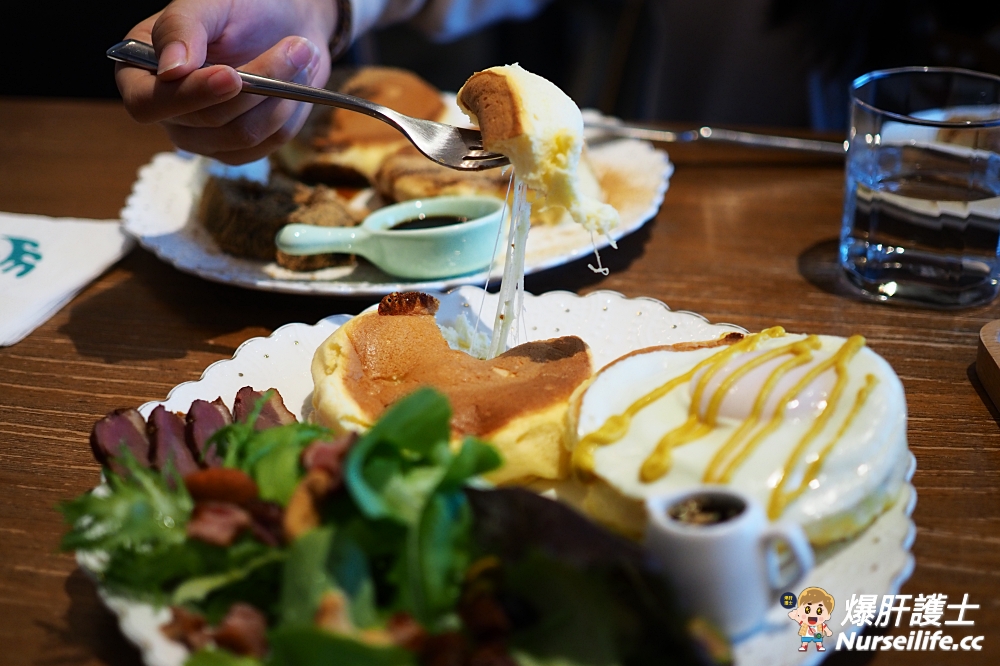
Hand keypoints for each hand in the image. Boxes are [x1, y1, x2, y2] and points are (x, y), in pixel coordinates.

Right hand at [116, 0, 336, 163]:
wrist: (283, 22)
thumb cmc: (239, 7)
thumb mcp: (207, 3)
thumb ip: (181, 28)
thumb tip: (171, 70)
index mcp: (141, 73)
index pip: (148, 104)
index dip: (190, 95)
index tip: (230, 75)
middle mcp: (167, 111)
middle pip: (208, 122)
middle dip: (257, 84)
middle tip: (295, 46)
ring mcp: (203, 137)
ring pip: (244, 135)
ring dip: (281, 95)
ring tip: (300, 53)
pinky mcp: (239, 149)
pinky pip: (270, 143)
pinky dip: (290, 110)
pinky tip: (296, 81)